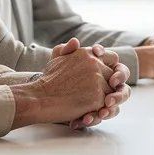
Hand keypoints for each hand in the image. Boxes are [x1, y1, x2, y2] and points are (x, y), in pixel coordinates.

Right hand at [9, 39, 124, 128]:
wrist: (40, 98)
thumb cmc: (47, 81)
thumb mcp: (56, 58)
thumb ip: (67, 49)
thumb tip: (76, 41)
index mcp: (87, 54)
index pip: (112, 58)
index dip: (111, 68)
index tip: (105, 77)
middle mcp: (95, 64)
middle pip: (113, 77)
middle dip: (106, 87)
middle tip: (96, 97)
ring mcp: (98, 80)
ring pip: (111, 92)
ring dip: (102, 100)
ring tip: (88, 106)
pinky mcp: (98, 97)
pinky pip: (106, 105)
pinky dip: (98, 110)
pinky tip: (85, 113)